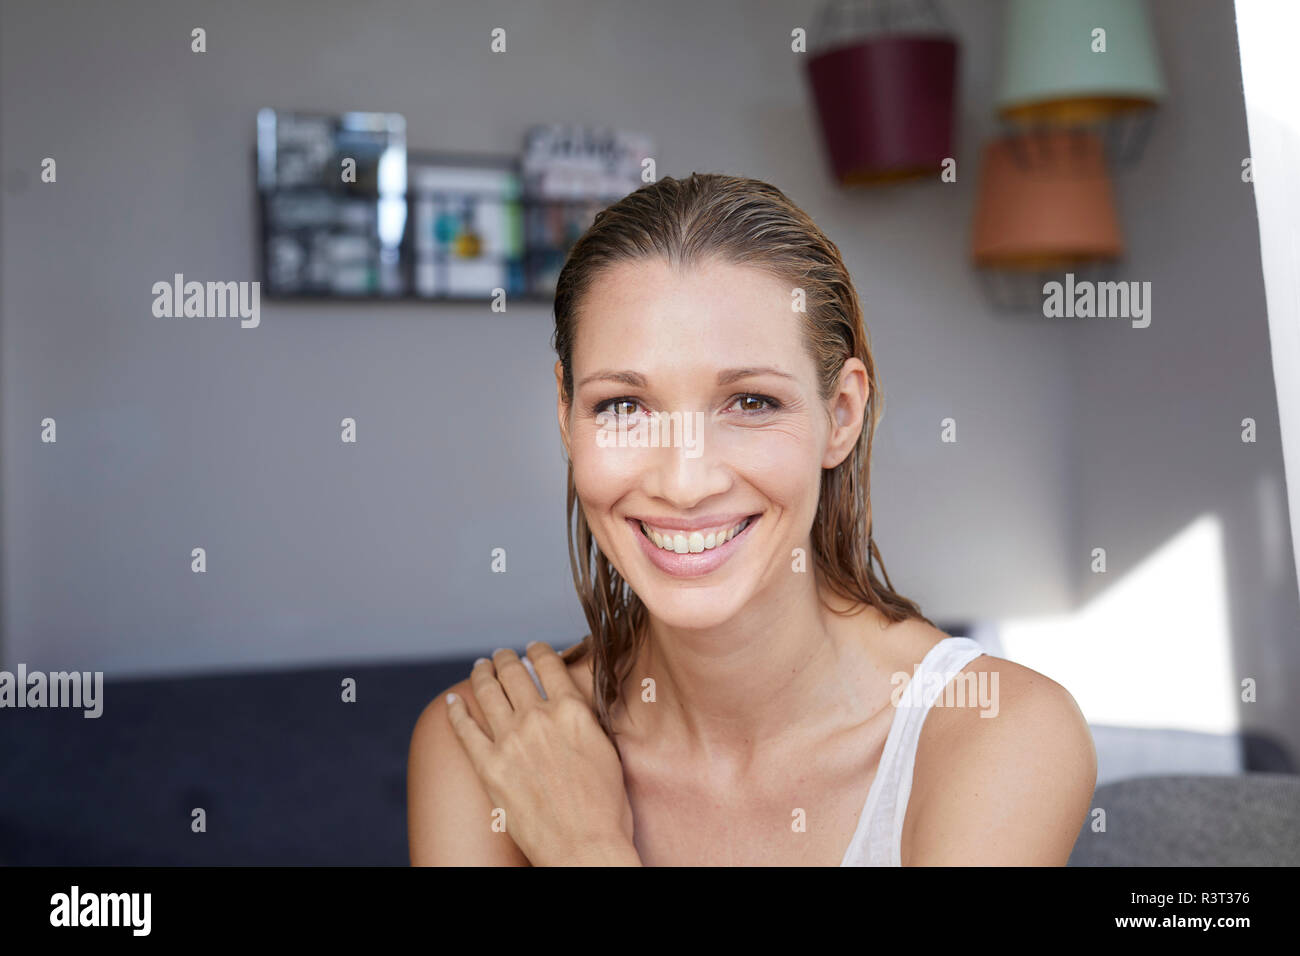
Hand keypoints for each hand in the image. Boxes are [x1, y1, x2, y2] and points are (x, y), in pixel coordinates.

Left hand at [445, 642, 637, 865]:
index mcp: (571, 711)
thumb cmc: (606, 808)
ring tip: (480, 667)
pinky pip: (464, 729)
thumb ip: (586, 722)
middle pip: (514, 672)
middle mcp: (537, 718)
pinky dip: (456, 711)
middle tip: (502, 655)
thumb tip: (574, 707)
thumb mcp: (607, 750)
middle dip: (506, 659)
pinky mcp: (488, 767)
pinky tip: (452, 701)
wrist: (583, 846)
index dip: (537, 649)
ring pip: (487, 692)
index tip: (533, 647)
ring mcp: (509, 741)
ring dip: (482, 674)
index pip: (548, 664)